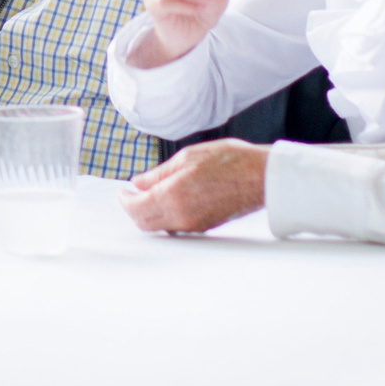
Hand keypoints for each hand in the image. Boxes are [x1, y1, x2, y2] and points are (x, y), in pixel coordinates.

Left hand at [118, 140, 267, 233]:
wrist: (262, 178)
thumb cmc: (229, 161)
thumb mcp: (187, 158)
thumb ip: (159, 174)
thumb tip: (138, 183)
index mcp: (174, 196)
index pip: (136, 208)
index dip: (124, 200)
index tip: (123, 191)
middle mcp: (182, 217)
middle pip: (145, 223)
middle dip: (133, 209)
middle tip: (131, 194)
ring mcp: (194, 225)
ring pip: (160, 227)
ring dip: (148, 214)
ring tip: (147, 195)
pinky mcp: (205, 227)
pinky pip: (176, 227)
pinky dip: (164, 217)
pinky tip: (167, 201)